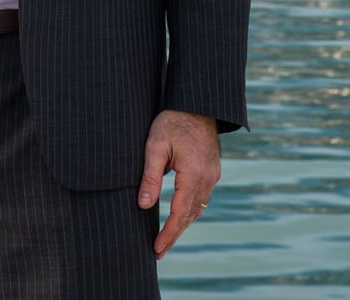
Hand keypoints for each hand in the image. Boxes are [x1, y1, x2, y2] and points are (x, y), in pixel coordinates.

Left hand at [137, 109, 219, 258]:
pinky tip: (180, 216)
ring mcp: (213, 175)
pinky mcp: (213, 170)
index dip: (168, 233)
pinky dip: (191, 211)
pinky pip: (202, 197)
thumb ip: (150, 177)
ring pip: (198, 208)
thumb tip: (143, 205)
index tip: (156, 248)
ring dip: (183, 224)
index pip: (180, 212)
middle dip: (174, 235)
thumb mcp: (155, 145)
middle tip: (158, 252)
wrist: (197, 103)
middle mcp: (208, 178)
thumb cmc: (172, 121)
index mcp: (193, 173)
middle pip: (191, 215)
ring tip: (166, 239)